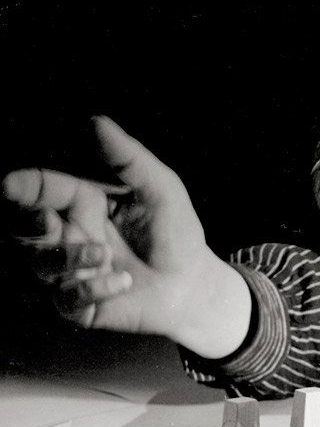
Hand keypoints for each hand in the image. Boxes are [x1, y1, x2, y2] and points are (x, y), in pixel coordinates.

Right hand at [3, 117, 249, 357]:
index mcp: (81, 203)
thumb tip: (96, 121)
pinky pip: (66, 300)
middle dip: (26, 224)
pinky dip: (91, 290)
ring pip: (40, 264)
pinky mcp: (81, 305)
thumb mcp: (161, 190)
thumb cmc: (175, 232)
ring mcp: (71, 271)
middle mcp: (68, 235)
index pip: (41, 190)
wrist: (194, 284)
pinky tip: (122, 282)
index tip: (12, 185)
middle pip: (22, 228)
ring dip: (68, 258)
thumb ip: (129, 159)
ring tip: (105, 254)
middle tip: (46, 221)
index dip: (23, 187)